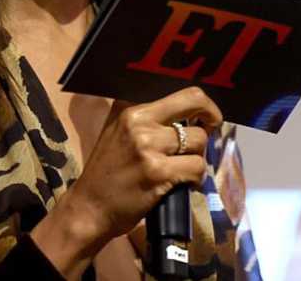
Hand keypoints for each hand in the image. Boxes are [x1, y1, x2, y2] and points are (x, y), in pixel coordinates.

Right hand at [31, 87, 221, 276]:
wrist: (89, 207)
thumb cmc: (106, 171)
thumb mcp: (117, 131)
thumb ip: (146, 116)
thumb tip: (187, 110)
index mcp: (131, 108)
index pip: (183, 93)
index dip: (203, 106)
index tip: (205, 118)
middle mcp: (139, 121)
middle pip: (196, 105)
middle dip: (211, 122)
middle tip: (208, 135)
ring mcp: (148, 147)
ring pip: (199, 141)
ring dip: (198, 158)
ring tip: (183, 168)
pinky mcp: (158, 173)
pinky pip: (196, 168)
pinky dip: (196, 179)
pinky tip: (182, 184)